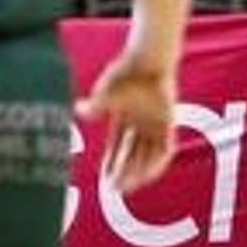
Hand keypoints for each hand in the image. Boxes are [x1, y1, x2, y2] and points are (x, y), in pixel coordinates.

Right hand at [75, 53, 176, 193]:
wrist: (149, 57)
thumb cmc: (126, 71)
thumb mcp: (107, 91)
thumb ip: (96, 105)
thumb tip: (78, 110)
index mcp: (125, 115)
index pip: (117, 146)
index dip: (111, 163)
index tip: (104, 180)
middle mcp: (141, 121)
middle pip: (132, 154)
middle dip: (123, 172)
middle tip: (114, 189)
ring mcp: (155, 121)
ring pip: (148, 154)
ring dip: (138, 171)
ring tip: (127, 186)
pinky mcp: (168, 120)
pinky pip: (166, 148)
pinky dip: (158, 163)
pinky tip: (148, 175)